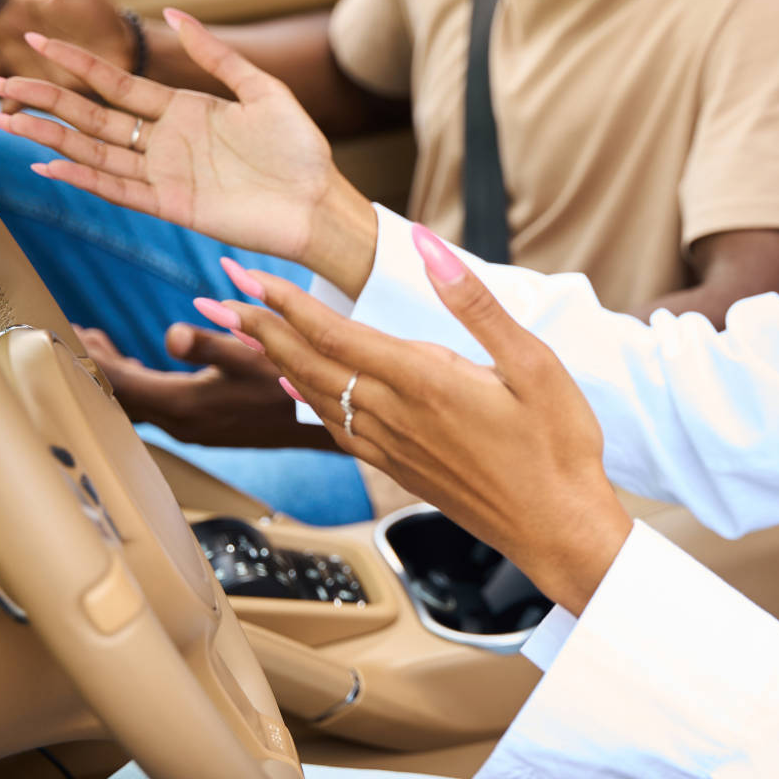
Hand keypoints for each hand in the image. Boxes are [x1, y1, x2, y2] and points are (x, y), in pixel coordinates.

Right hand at [0, 9, 369, 276]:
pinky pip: (119, 189)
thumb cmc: (300, 150)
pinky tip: (50, 162)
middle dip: (43, 98)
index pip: (114, 82)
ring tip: (5, 119)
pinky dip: (84, 177)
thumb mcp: (262, 89)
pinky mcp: (173, 206)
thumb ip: (216, 55)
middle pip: (91, 116)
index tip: (35, 39)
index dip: (75, 62)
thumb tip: (173, 12)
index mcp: (183, 109)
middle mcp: (165, 141)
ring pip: (94, 151)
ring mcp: (164, 174)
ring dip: (50, 136)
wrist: (320, 203)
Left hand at [79, 325, 330, 450]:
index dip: (92, 359)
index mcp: (183, 405)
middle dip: (96, 366)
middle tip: (77, 335)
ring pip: (138, 402)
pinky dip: (140, 383)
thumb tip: (171, 333)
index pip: (119, 383)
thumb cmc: (290, 382)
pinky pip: (157, 406)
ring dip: (118, 374)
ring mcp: (192, 429)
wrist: (323, 421)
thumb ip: (208, 341)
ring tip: (100, 343)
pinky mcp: (204, 427)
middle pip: (121, 396)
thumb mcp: (253, 352)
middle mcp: (180, 424)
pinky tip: (142, 365)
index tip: (68, 334)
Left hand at [219, 229, 633, 614]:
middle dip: (259, 325)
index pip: (334, 333)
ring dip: (274, 359)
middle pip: (308, 363)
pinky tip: (297, 390)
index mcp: (423, 382)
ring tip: (242, 333)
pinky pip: (337, 427)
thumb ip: (476, 304)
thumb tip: (428, 248)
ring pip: (316, 396)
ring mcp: (393, 447)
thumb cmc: (558, 448)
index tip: (245, 274)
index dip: (283, 301)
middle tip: (220, 295)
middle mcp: (395, 415)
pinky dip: (307, 400)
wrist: (558, 530)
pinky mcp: (400, 469)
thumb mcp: (534, 363)